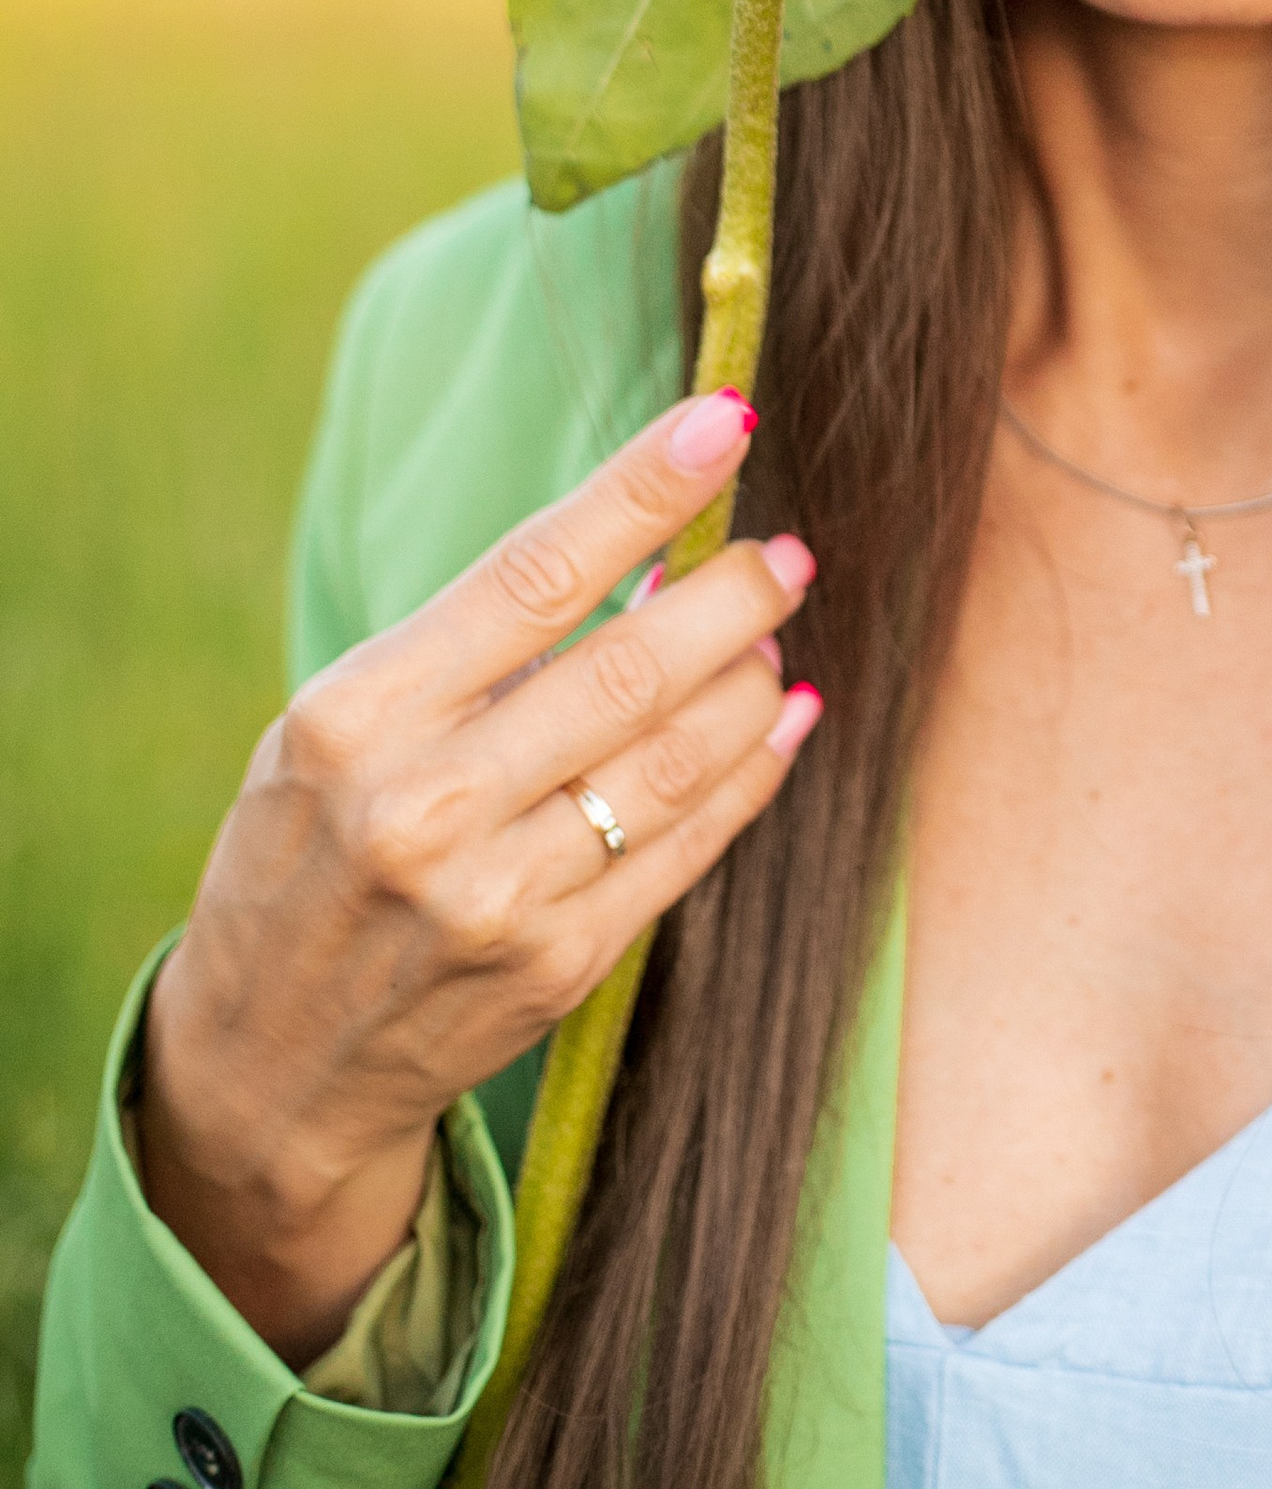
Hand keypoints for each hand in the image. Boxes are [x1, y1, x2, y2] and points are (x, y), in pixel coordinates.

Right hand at [137, 386, 820, 1364]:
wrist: (264, 1066)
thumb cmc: (310, 851)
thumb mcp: (336, 732)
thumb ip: (472, 652)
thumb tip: (647, 563)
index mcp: (357, 718)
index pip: (533, 574)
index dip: (641, 492)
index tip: (724, 422)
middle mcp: (425, 807)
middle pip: (628, 668)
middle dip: (734, 594)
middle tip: (789, 551)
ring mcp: (496, 897)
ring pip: (675, 758)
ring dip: (753, 680)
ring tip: (779, 631)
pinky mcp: (557, 966)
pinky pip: (685, 847)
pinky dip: (752, 772)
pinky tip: (783, 720)